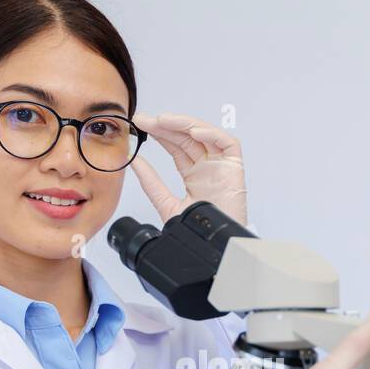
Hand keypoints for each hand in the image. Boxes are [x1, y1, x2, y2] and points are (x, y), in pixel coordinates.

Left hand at [129, 112, 248, 225]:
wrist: (217, 248)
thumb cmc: (199, 232)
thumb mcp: (167, 204)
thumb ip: (152, 183)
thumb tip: (135, 161)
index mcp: (194, 174)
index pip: (175, 147)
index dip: (159, 134)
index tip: (140, 125)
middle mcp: (208, 166)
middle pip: (186, 137)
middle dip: (165, 126)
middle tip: (145, 120)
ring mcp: (221, 165)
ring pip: (204, 135)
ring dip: (184, 124)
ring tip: (163, 120)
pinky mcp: (235, 167)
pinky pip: (228, 143)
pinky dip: (212, 134)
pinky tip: (194, 131)